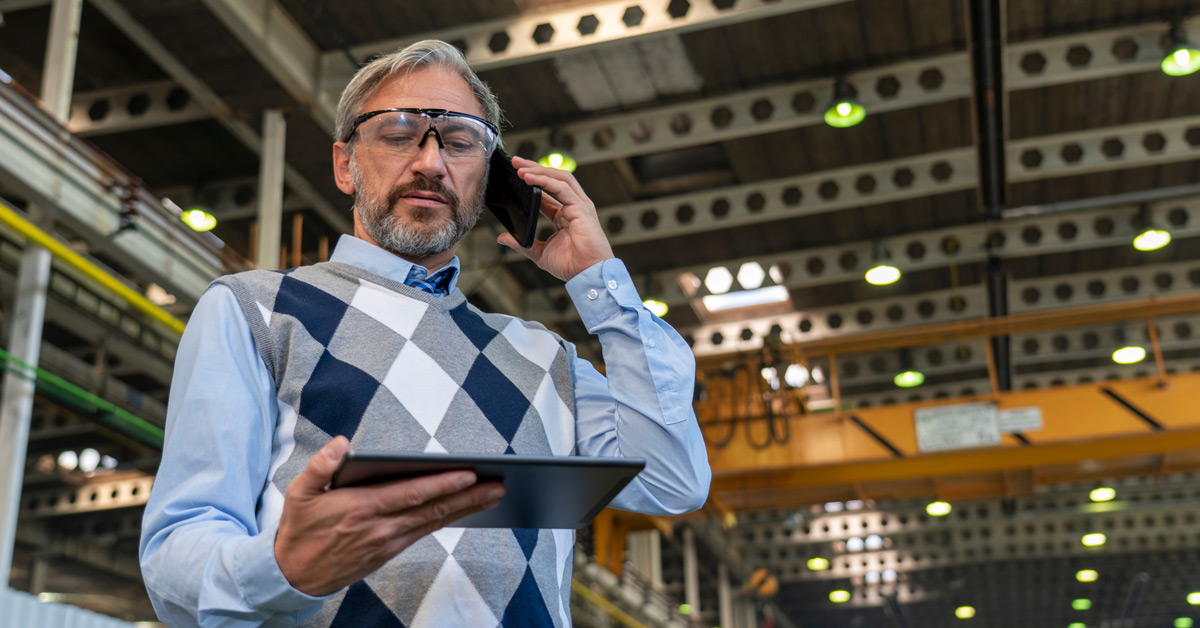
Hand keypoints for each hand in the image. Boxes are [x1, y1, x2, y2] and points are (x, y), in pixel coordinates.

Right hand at [274, 436, 504, 595]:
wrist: (292, 576)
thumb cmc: (298, 529)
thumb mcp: (298, 493)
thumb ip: (320, 465)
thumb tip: (341, 442)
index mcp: (361, 508)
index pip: (411, 494)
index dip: (443, 484)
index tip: (469, 473)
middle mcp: (381, 527)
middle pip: (433, 510)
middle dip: (469, 497)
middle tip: (499, 485)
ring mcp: (387, 543)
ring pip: (434, 523)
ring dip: (466, 509)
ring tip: (492, 495)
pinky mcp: (389, 552)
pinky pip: (424, 533)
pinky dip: (447, 521)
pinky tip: (464, 510)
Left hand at [497, 155, 614, 281]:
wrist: (587, 276)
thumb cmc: (570, 265)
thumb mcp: (539, 253)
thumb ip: (522, 243)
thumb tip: (502, 238)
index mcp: (564, 215)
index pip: (546, 191)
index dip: (531, 181)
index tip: (513, 174)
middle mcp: (573, 206)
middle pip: (554, 178)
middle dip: (534, 168)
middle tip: (514, 162)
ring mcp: (579, 205)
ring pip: (559, 178)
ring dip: (538, 170)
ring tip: (519, 167)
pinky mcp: (581, 208)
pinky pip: (561, 188)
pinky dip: (544, 180)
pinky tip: (529, 177)